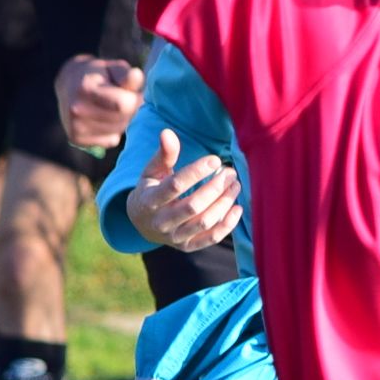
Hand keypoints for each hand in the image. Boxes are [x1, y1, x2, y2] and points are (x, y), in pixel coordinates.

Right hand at [57, 54, 143, 148]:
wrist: (70, 85)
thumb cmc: (99, 75)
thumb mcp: (113, 69)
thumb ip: (126, 74)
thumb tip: (136, 76)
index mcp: (85, 88)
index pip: (122, 105)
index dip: (134, 99)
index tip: (133, 93)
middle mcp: (76, 109)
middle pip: (121, 120)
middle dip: (129, 111)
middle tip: (124, 101)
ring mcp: (74, 126)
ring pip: (117, 132)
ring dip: (122, 122)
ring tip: (113, 109)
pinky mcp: (76, 139)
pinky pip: (110, 141)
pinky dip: (112, 133)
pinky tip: (105, 120)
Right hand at [126, 130, 242, 251]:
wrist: (141, 223)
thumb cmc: (151, 190)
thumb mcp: (152, 172)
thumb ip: (163, 154)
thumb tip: (168, 132)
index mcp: (149, 200)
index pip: (175, 186)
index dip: (197, 172)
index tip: (215, 160)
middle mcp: (160, 222)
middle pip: (193, 205)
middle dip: (215, 187)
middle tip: (230, 172)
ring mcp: (174, 237)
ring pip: (204, 222)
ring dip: (224, 203)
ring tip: (235, 185)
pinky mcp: (187, 247)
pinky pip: (210, 238)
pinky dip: (227, 225)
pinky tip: (237, 208)